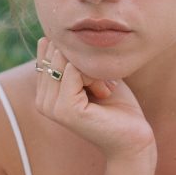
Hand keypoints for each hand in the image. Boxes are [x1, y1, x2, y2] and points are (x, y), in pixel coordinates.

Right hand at [35, 38, 155, 162]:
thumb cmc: (117, 105)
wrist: (133, 137)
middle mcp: (42, 100)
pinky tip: (105, 93)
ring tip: (105, 88)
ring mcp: (51, 107)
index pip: (49, 50)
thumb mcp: (92, 74)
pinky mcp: (65, 110)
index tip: (97, 74)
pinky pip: (74, 71)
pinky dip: (95, 76)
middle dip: (84, 59)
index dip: (77, 53)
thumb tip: (49, 37)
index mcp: (45, 92)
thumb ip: (71, 58)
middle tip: (103, 81)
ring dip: (92, 69)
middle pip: (56, 52)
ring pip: (64, 60)